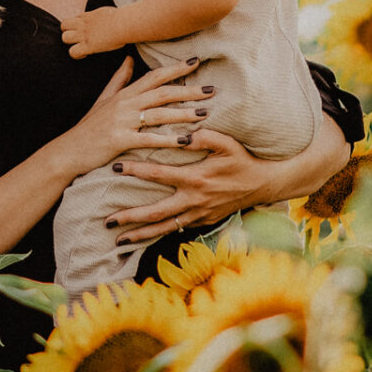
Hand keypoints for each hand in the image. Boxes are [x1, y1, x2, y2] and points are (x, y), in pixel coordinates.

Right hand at [52, 57, 212, 176]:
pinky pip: (149, 139)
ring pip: (158, 114)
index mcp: (124, 94)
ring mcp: (122, 121)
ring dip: (183, 113)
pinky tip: (185, 140)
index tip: (196, 62)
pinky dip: (168, 139)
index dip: (176, 68)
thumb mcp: (102, 100)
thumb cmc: (88, 128)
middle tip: (212, 89)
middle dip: (188, 90)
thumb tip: (130, 59)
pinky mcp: (119, 140)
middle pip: (162, 92)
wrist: (67, 151)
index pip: (154, 76)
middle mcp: (124, 104)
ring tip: (205, 113)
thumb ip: (119, 80)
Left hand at [61, 6, 122, 58]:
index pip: (74, 19)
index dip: (76, 25)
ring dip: (70, 43)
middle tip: (78, 39)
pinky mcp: (87, 45)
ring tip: (80, 47)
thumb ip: (100, 15)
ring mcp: (84, 35)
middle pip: (64, 25)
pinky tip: (85, 54)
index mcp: (88, 16)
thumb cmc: (121, 18)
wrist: (123, 24)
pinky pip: (72, 52)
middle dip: (68, 32)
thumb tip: (104, 17)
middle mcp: (83, 24)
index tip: (85, 31)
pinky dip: (76, 54)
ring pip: (65, 38)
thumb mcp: (106, 12)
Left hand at [104, 117, 351, 246]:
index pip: (159, 174)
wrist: (264, 185)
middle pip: (156, 213)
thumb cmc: (243, 160)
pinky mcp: (203, 222)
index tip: (115, 168)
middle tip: (108, 220)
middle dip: (130, 218)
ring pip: (164, 228)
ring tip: (118, 239)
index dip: (136, 171)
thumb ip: (203, 136)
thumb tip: (180, 132)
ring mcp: (198, 215)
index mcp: (196, 179)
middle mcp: (194, 201)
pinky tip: (143, 237)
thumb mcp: (227, 143)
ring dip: (141, 234)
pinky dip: (158, 234)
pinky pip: (176, 230)